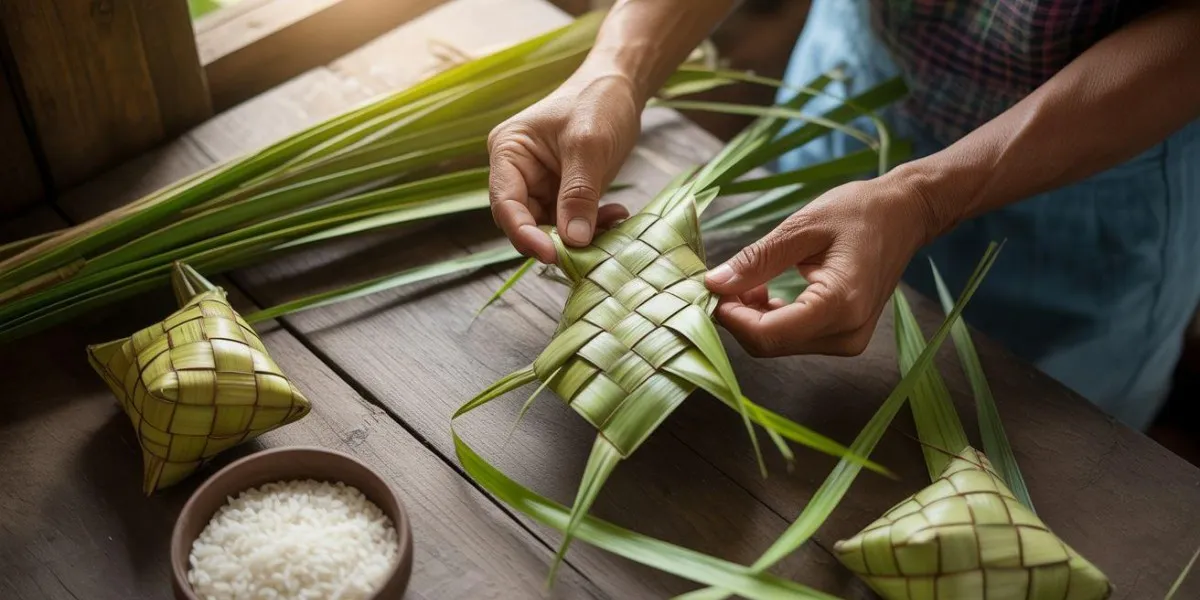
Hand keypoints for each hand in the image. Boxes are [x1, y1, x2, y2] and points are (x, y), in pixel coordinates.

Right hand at [488, 70, 642, 263]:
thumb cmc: (598, 101)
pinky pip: (572, 222)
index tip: (552, 254)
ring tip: (613, 219)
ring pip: (551, 228)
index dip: (524, 234)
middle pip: (525, 222)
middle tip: (590, 246)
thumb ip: (578, 194)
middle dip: (557, 238)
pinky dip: (593, 225)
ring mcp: (540, 185)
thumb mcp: (589, 145)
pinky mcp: (563, 193)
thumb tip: (573, 241)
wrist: (621, 87)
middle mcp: (518, 173)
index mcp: (508, 152)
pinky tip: (616, 213)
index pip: (506, 204)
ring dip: (581, 233)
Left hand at [704, 176, 938, 356]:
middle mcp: (846, 334)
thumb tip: (714, 284)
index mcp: (840, 305)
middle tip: (726, 280)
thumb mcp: (802, 227)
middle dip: (738, 317)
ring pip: (778, 344)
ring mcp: (849, 341)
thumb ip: (758, 259)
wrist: (905, 215)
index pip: (767, 334)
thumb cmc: (859, 212)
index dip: (731, 316)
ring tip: (751, 279)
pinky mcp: (845, 337)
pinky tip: (767, 291)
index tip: (712, 287)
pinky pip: (794, 339)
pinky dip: (771, 319)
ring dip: (753, 318)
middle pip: (769, 344)